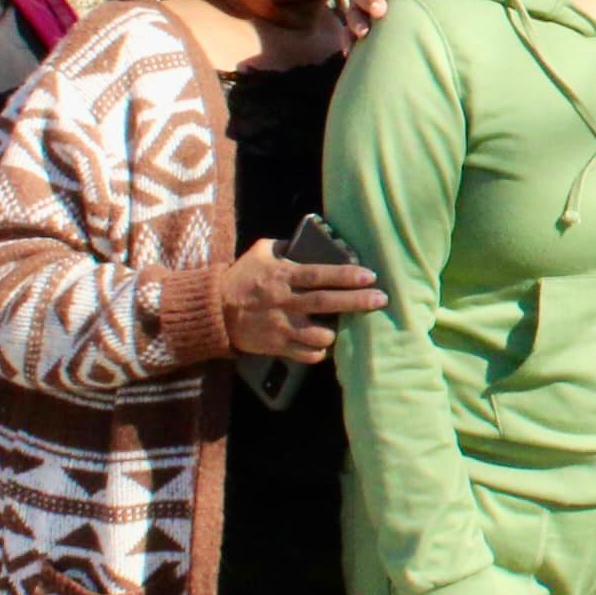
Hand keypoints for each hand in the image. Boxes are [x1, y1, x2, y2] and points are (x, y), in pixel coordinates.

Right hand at [216, 237, 382, 362]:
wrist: (214, 311)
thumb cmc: (241, 277)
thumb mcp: (260, 252)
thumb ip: (285, 246)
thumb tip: (310, 240)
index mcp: (281, 277)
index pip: (317, 275)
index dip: (345, 275)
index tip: (369, 275)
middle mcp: (283, 302)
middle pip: (325, 303)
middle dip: (356, 301)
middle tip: (380, 299)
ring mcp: (280, 327)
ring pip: (318, 334)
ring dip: (336, 331)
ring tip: (348, 325)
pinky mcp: (277, 346)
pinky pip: (306, 354)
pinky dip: (320, 350)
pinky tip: (325, 341)